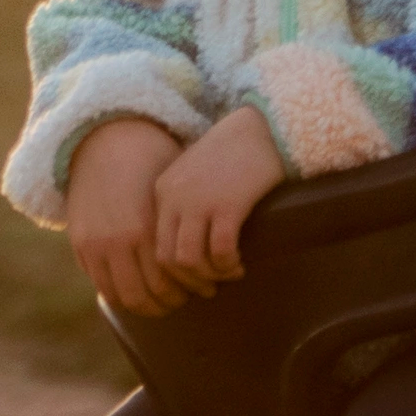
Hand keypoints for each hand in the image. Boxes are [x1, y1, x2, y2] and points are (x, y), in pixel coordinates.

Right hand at [65, 117, 186, 313]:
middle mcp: (117, 241)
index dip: (187, 292)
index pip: (168, 284)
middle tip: (181, 298)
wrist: (106, 138)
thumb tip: (216, 258)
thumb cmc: (152, 159)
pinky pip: (100, 284)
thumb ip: (185, 227)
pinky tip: (136, 284)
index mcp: (145, 228)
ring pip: (120, 297)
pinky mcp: (80, 244)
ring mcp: (95, 245)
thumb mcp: (172, 190)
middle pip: (145, 297)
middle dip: (167, 304)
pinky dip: (119, 292)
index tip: (200, 289)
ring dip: (142, 305)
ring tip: (159, 297)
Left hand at [153, 107, 284, 293]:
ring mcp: (199, 201)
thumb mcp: (194, 176)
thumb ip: (184, 203)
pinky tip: (239, 263)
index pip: (155, 244)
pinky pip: (219, 252)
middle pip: (168, 259)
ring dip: (210, 276)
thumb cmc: (232, 153)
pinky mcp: (227, 205)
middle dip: (189, 281)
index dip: (174, 270)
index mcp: (163, 191)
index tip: (194, 276)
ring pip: (190, 261)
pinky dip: (228, 265)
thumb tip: (188, 246)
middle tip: (211, 287)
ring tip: (229, 273)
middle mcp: (174, 197)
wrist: (259, 128)